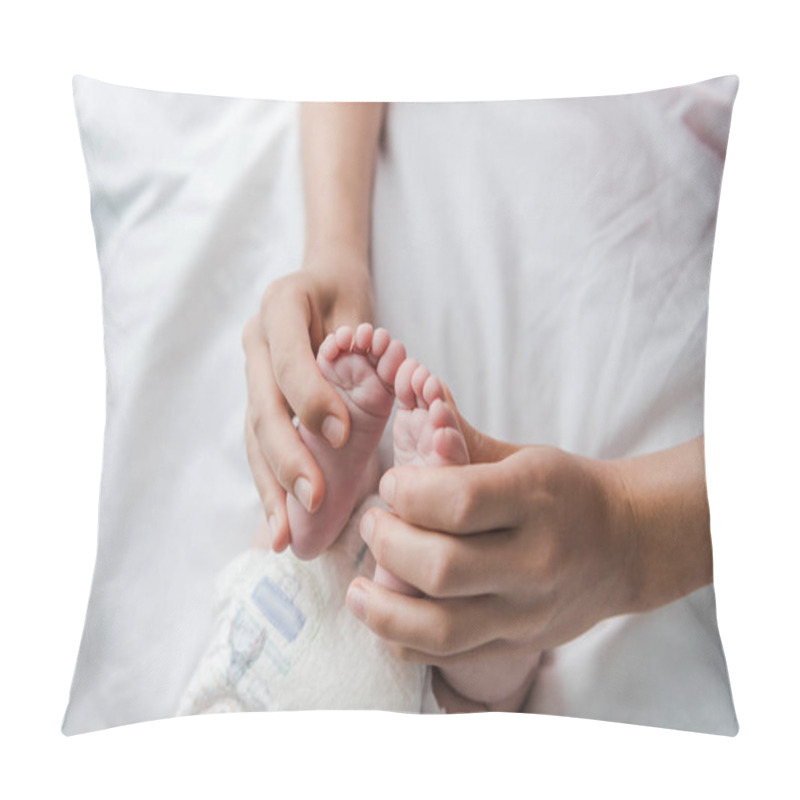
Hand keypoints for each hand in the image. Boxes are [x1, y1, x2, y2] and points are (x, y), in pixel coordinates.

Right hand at [242, 256, 372, 551]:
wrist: (323, 283)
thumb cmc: (349, 298)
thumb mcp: (360, 309)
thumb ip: (358, 350)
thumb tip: (360, 404)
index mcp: (279, 306)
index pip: (289, 359)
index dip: (311, 398)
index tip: (341, 435)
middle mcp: (255, 341)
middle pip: (264, 407)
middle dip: (289, 457)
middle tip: (314, 499)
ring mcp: (251, 374)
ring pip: (255, 436)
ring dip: (271, 487)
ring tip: (284, 535)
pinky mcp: (258, 402)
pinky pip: (260, 448)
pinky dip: (271, 487)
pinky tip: (279, 525)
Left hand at [346, 441, 636, 666]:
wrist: (627, 543)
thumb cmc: (564, 490)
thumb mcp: (523, 456)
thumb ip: (461, 443)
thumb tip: (403, 405)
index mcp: (537, 499)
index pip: (458, 503)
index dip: (407, 493)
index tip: (391, 484)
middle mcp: (536, 561)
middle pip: (442, 568)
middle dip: (387, 544)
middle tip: (371, 524)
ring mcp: (529, 612)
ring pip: (440, 628)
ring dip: (383, 610)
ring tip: (357, 590)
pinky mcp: (519, 644)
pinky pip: (449, 656)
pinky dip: (404, 641)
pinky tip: (385, 616)